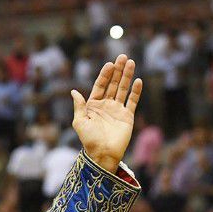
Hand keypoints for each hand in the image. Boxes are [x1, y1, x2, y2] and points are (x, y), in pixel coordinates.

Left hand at [71, 54, 142, 173]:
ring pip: (123, 89)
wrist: (103, 154)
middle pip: (113, 84)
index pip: (100, 85)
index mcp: (93, 105)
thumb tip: (74, 91)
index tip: (109, 64)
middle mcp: (106, 105)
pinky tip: (138, 81)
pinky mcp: (127, 116)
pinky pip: (132, 101)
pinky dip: (135, 92)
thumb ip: (79, 106)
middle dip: (117, 70)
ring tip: (131, 62)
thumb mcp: (80, 122)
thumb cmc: (89, 140)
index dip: (105, 74)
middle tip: (122, 57)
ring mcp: (117, 110)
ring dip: (127, 76)